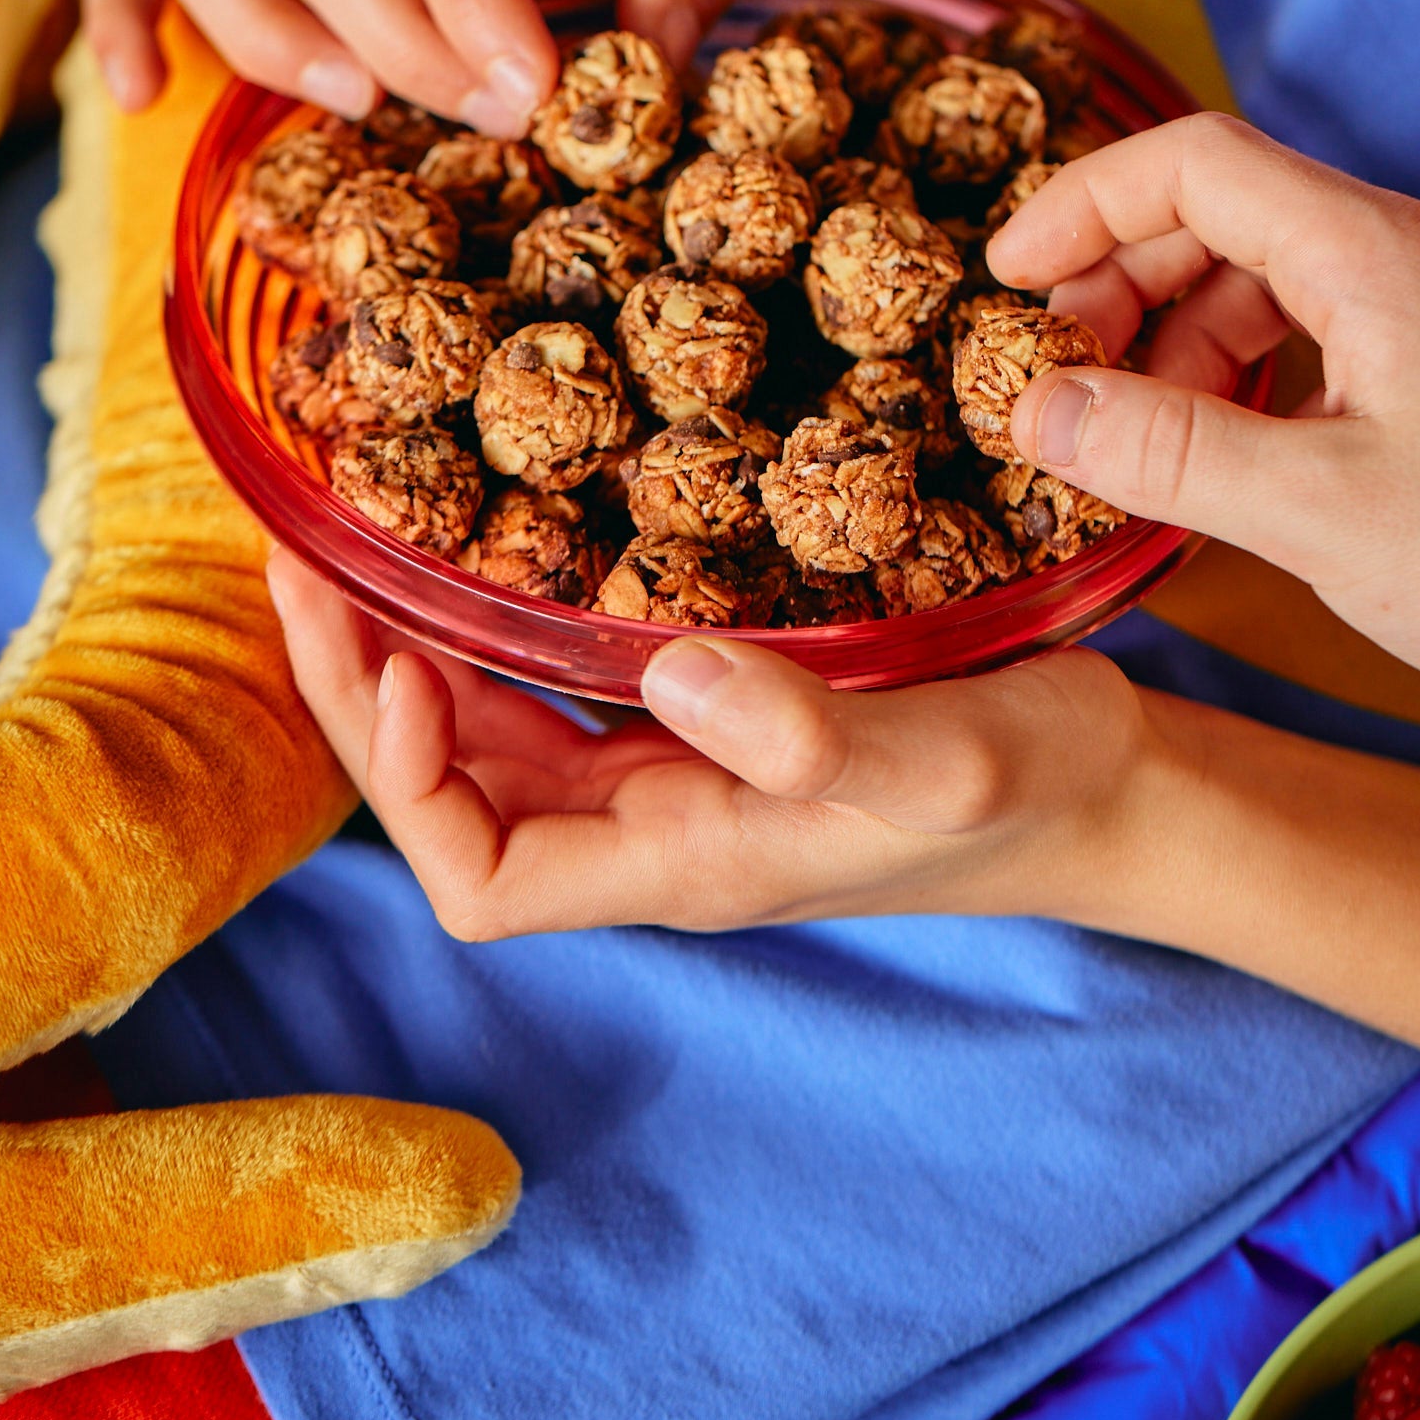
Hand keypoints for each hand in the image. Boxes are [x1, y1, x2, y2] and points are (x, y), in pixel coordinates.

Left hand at [268, 550, 1156, 939]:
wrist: (1115, 789)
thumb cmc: (1039, 783)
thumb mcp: (946, 757)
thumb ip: (813, 734)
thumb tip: (668, 670)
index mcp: (686, 863)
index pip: (480, 879)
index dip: (410, 783)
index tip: (408, 654)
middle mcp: (657, 834)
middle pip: (452, 801)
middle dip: (364, 695)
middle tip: (303, 558)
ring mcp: (679, 783)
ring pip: (494, 743)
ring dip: (412, 653)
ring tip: (352, 541)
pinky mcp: (710, 727)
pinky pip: (560, 692)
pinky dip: (498, 628)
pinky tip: (485, 548)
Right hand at [988, 112, 1419, 772]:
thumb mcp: (1308, 512)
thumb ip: (1160, 448)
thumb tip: (1033, 406)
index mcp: (1377, 252)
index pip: (1195, 162)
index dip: (1083, 205)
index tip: (1007, 275)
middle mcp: (1411, 249)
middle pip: (1223, 211)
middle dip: (1120, 282)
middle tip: (1055, 373)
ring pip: (1263, 273)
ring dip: (1175, 341)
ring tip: (1130, 435)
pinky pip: (1314, 327)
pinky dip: (1240, 374)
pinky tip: (1211, 454)